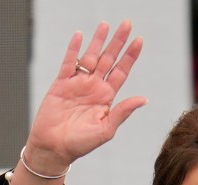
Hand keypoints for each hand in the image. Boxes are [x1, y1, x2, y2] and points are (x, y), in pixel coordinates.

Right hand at [25, 20, 147, 171]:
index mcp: (107, 97)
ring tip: (105, 25)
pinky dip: (74, 49)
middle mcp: (94, 87)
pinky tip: (80, 36)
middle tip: (127, 24)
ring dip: (98, 41)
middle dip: (118, 42)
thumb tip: (143, 99)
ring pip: (90, 57)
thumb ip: (122, 112)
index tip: (139, 40)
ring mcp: (78, 84)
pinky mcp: (61, 84)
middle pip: (109, 59)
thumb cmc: (81, 143)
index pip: (122, 71)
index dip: (130, 56)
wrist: (54, 148)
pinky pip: (69, 63)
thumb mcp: (106, 129)